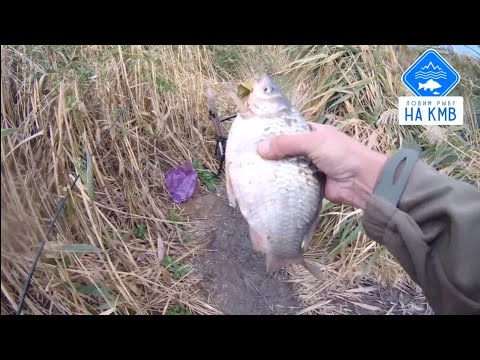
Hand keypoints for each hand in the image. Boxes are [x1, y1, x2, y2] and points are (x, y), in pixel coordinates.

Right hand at [257, 123, 386, 208]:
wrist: (361, 182)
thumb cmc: (341, 154)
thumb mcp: (313, 142)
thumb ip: (286, 144)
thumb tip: (260, 148)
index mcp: (313, 133)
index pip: (289, 129)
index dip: (273, 132)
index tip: (253, 136)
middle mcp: (311, 149)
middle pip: (286, 149)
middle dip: (271, 153)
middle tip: (249, 157)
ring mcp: (310, 167)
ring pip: (288, 167)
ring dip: (276, 170)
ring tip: (252, 171)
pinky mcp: (310, 184)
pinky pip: (293, 183)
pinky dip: (283, 184)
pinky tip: (266, 185)